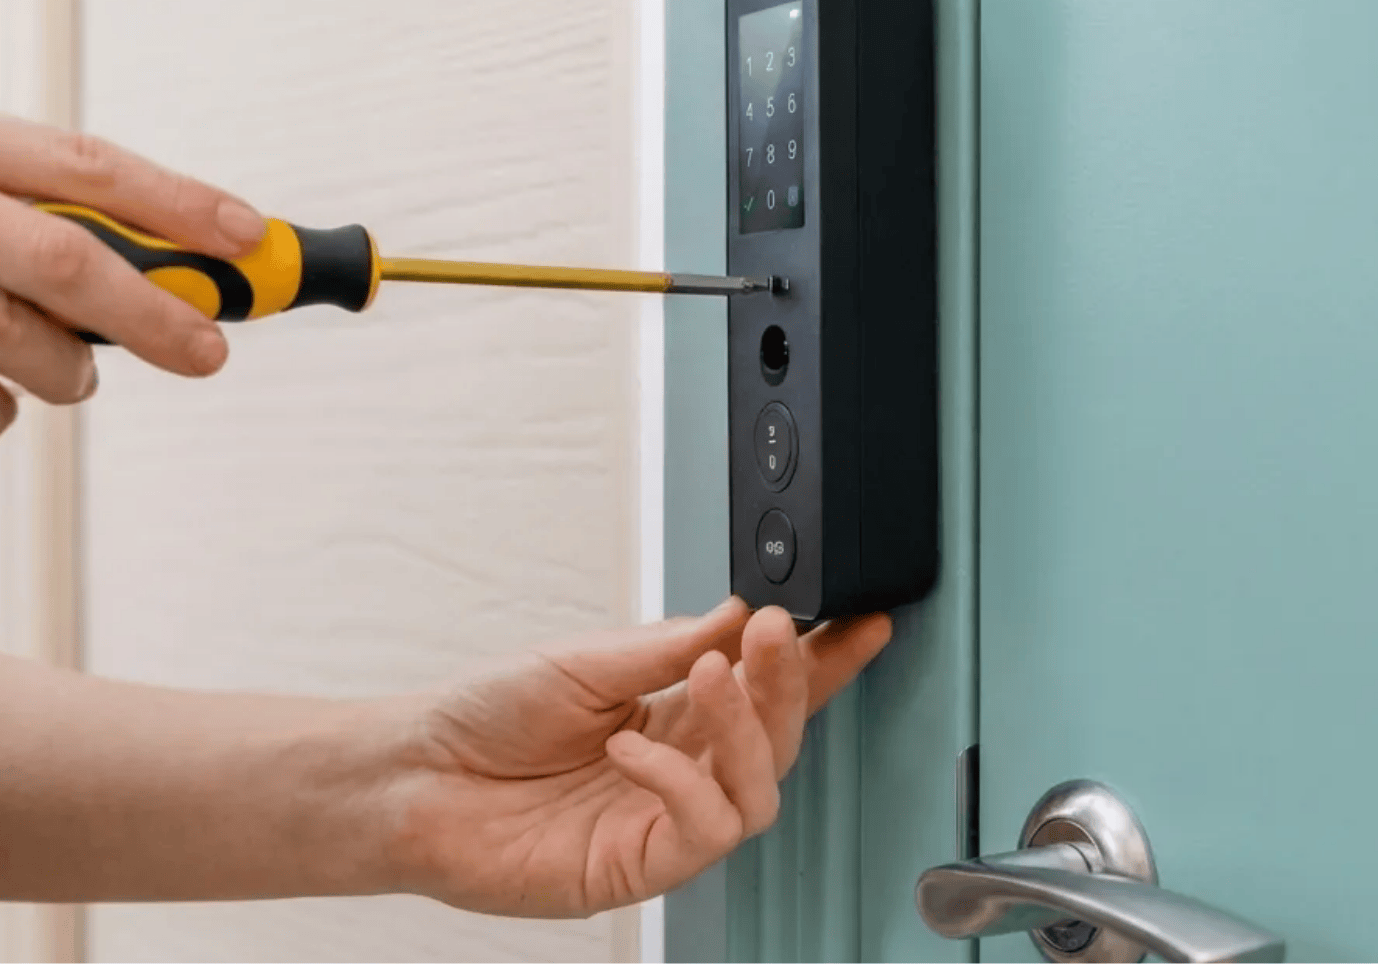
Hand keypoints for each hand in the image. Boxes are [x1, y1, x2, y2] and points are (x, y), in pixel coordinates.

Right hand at [0, 114, 265, 434]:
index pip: (87, 166)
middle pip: (61, 258)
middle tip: (206, 349)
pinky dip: (0, 404)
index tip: (252, 237)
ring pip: (15, 339)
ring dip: (67, 370)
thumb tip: (187, 261)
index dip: (179, 202)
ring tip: (74, 372)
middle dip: (150, 312)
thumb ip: (58, 210)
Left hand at [384, 597, 891, 917]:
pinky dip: (681, 781)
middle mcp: (684, 767)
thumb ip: (667, 645)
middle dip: (791, 682)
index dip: (824, 660)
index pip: (768, 687)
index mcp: (677, 711)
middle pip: (780, 736)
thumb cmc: (485, 717)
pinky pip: (701, 833)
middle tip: (778, 634)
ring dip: (745, 730)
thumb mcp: (584, 658)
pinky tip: (638, 747)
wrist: (413, 774)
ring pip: (758, 789)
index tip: (863, 621)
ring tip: (708, 679)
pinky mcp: (640, 867)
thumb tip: (739, 613)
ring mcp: (666, 819)